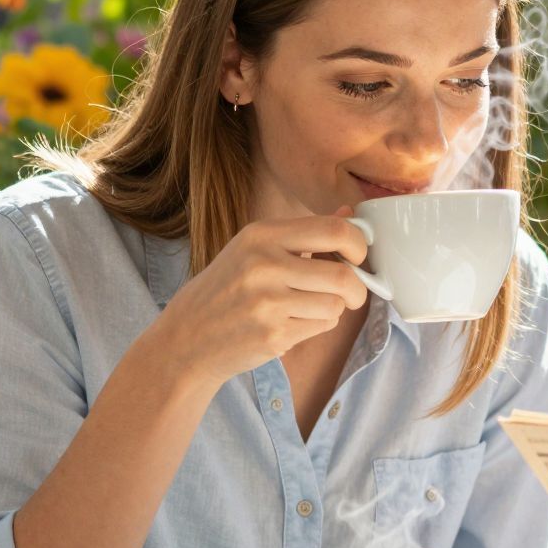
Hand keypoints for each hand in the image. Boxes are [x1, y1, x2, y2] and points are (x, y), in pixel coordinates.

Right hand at [148, 210, 371, 388]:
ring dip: (332, 309)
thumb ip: (307, 232)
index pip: (336, 230)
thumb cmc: (229, 288)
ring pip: (336, 305)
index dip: (360, 245)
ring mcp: (267, 302)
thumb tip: (352, 211)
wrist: (187, 336)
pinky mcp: (272, 334)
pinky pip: (321, 327)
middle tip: (352, 293)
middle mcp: (264, 264)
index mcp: (262, 234)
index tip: (359, 257)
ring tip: (308, 308)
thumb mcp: (257, 249)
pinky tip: (291, 323)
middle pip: (343, 275)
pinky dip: (317, 326)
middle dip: (357, 288)